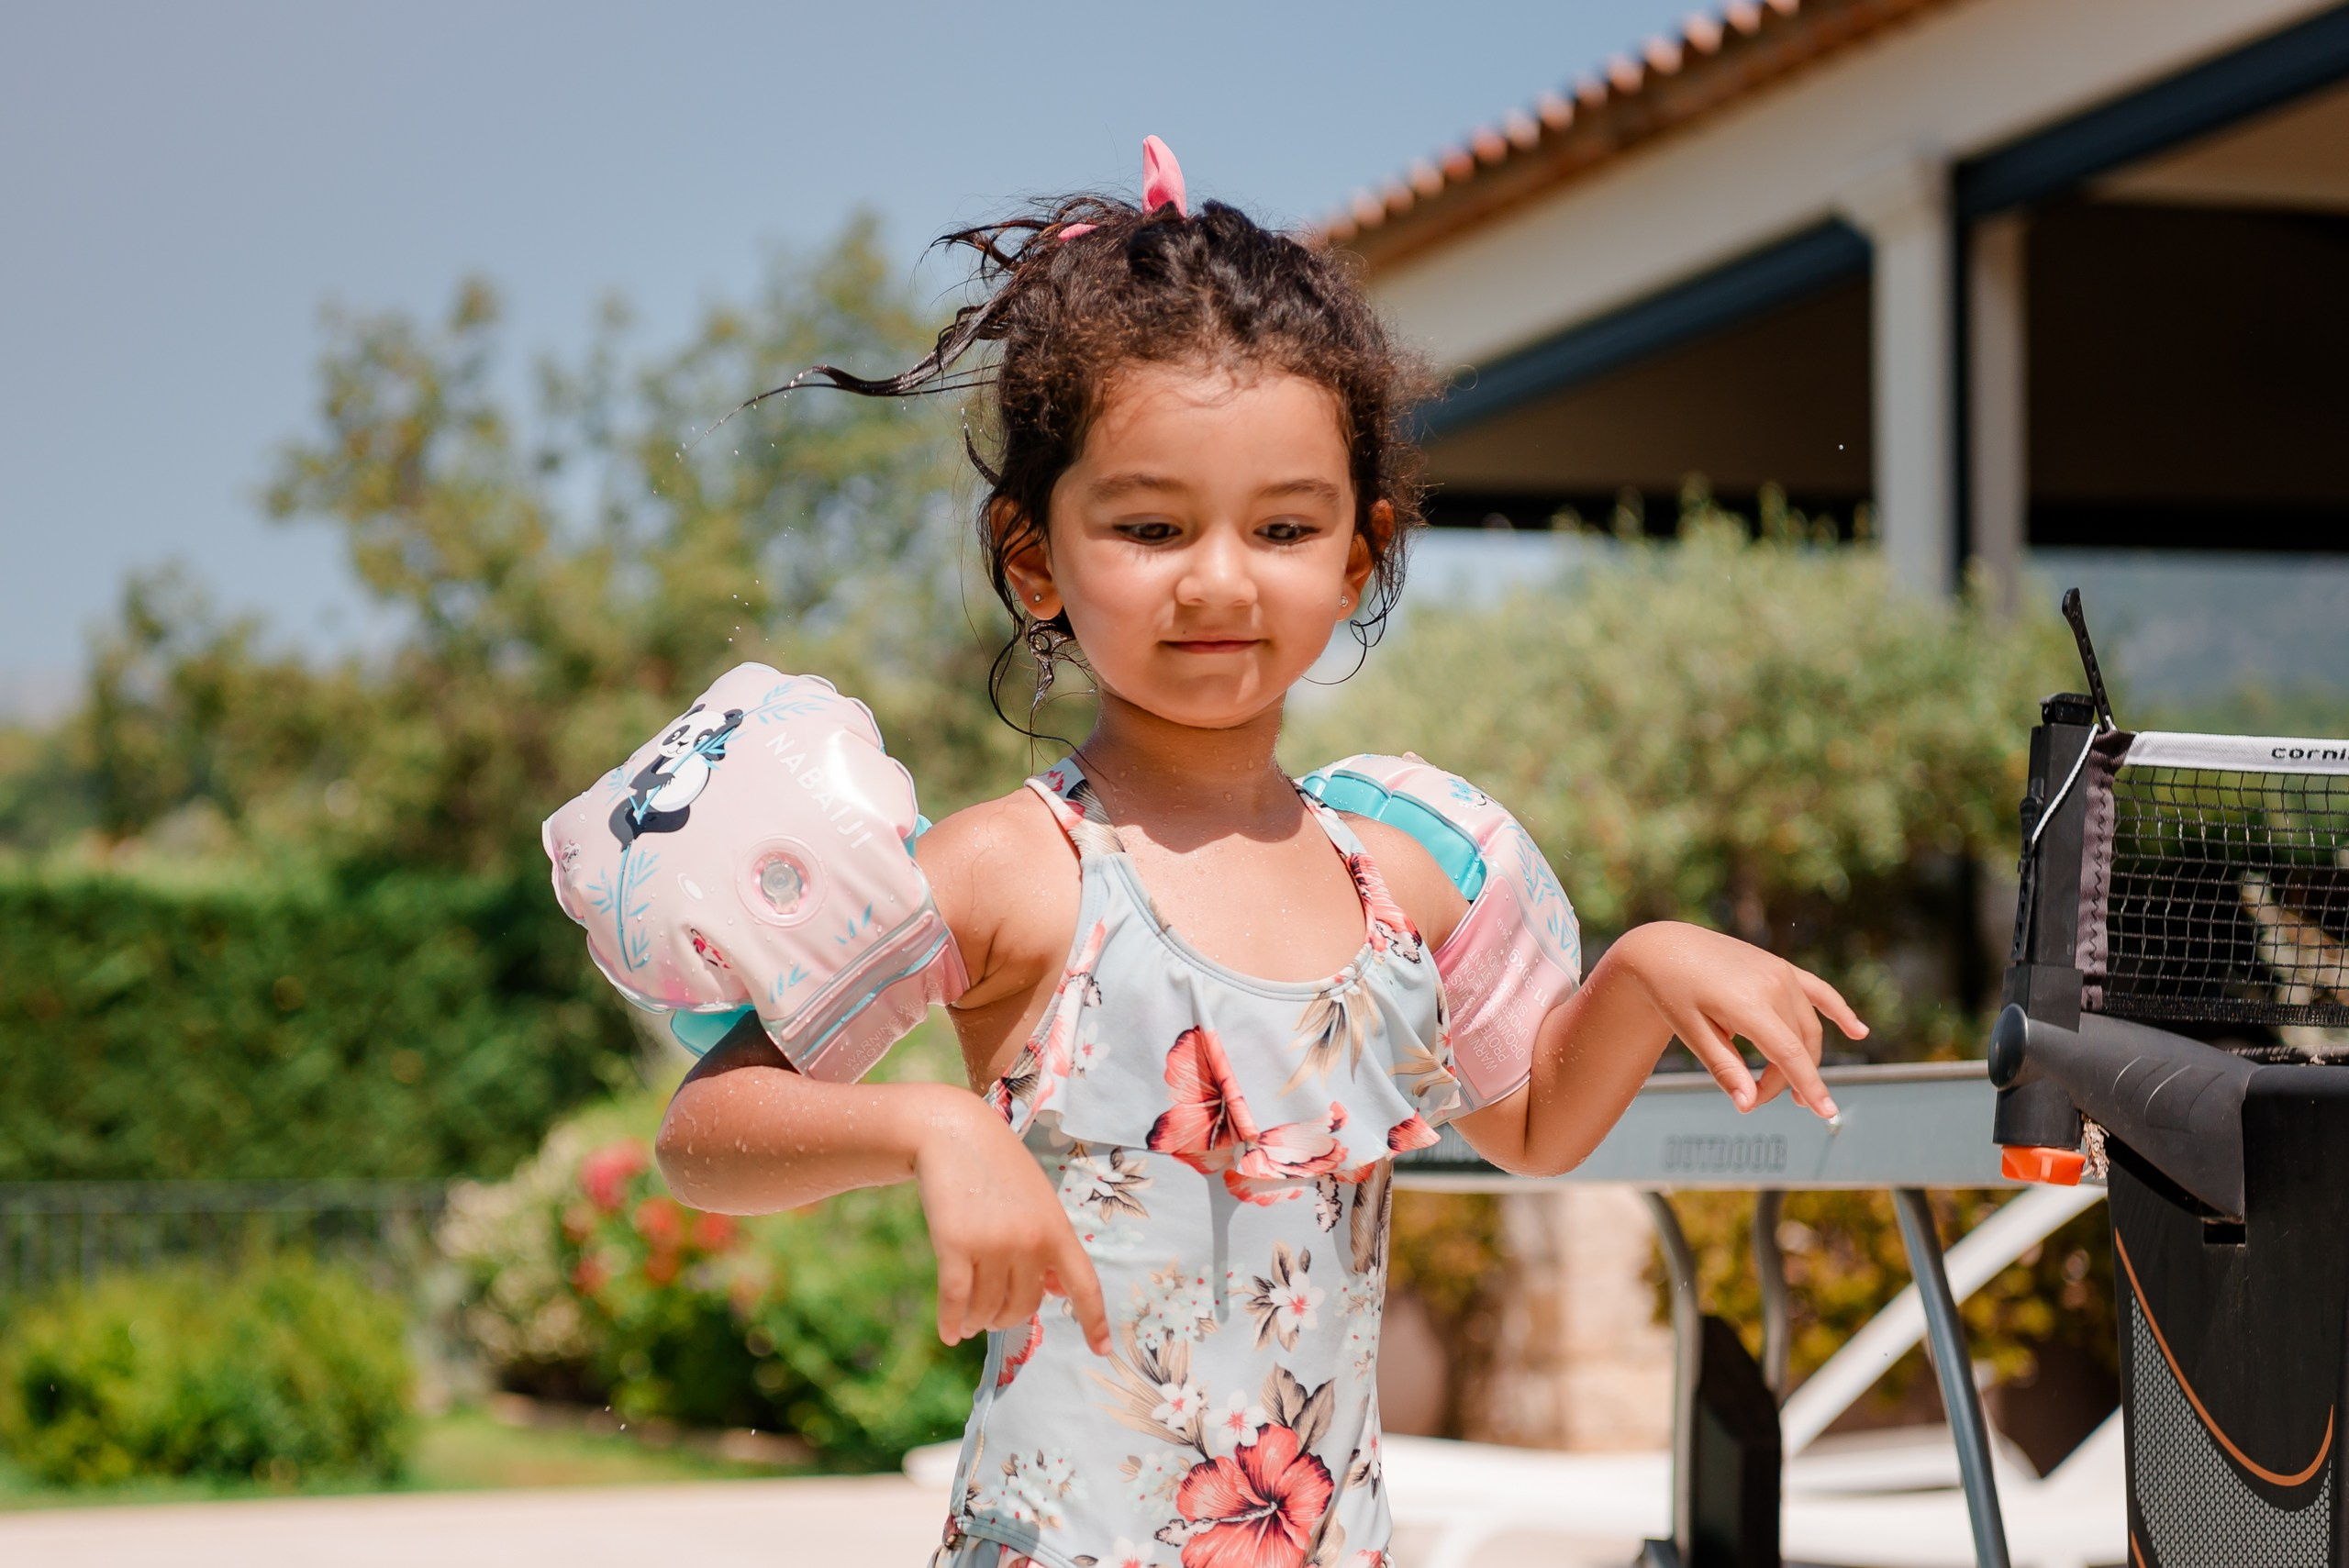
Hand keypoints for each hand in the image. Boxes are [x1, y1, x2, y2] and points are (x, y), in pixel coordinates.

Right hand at [911, 1094, 1110, 1355]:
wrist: (953, 1133)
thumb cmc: (998, 1169)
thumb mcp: (1037, 1202)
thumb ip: (1049, 1245)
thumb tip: (1058, 1293)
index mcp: (1057, 1230)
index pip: (1084, 1285)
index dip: (1095, 1321)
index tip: (1103, 1350)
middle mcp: (1030, 1241)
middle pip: (1023, 1307)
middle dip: (1006, 1318)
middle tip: (991, 1316)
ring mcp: (993, 1244)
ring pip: (987, 1309)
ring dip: (977, 1321)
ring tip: (969, 1321)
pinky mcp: (955, 1245)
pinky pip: (955, 1301)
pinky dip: (951, 1323)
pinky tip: (949, 1334)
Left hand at [1609, 922, 1865, 1118]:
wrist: (1664, 949)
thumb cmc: (1671, 992)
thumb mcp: (1690, 1033)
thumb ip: (1724, 1068)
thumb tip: (1748, 1104)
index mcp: (1748, 1003)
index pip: (1789, 1054)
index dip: (1809, 1086)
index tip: (1825, 1113)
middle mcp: (1772, 984)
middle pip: (1797, 1046)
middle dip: (1784, 1079)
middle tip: (1756, 1098)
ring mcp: (1780, 972)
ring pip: (1807, 1027)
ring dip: (1801, 1059)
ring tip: (1783, 1086)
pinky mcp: (1780, 966)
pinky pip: (1818, 991)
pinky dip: (1838, 1012)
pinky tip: (1859, 1031)